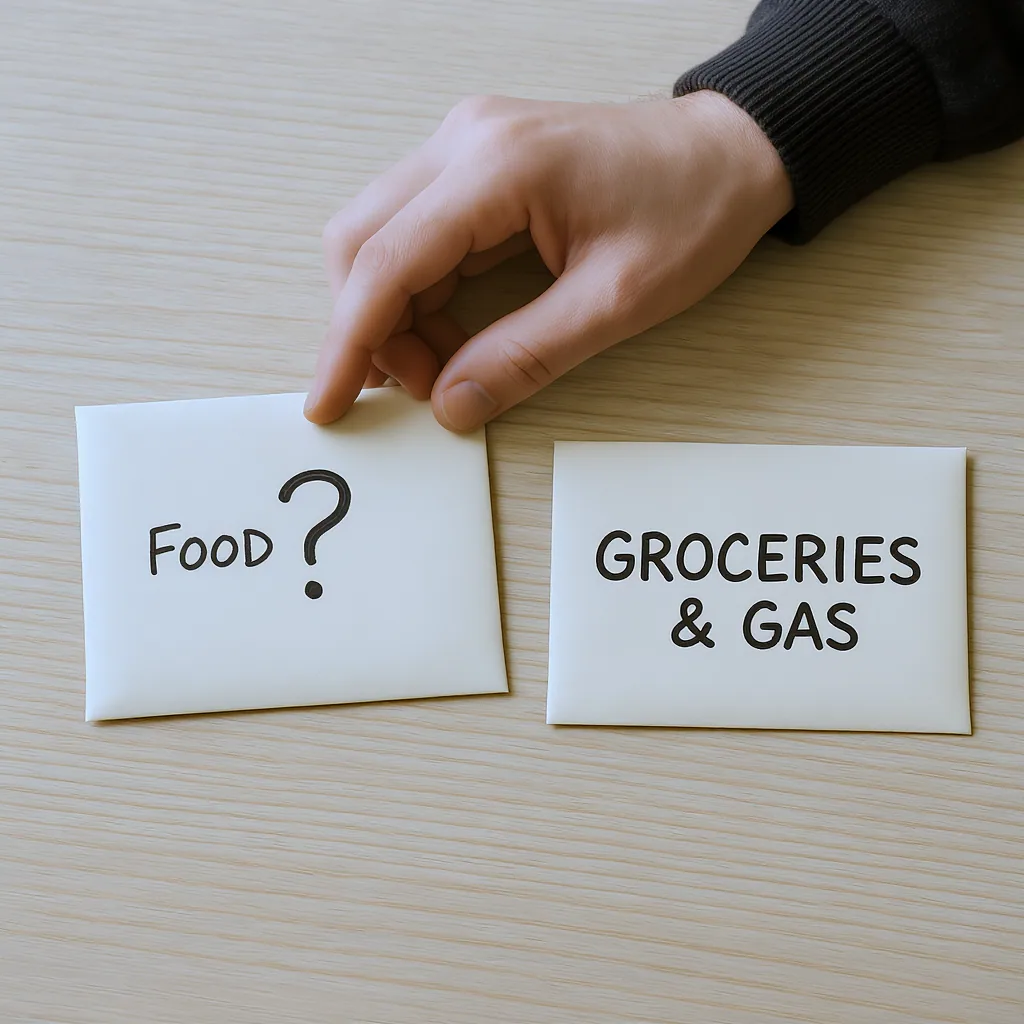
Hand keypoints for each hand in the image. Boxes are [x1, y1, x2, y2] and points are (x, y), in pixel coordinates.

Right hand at [304, 91, 792, 430]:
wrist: (732, 153)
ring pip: (382, 239)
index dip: (349, 342)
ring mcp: (467, 146)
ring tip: (448, 368)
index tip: (329, 401)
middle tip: (422, 388)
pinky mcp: (478, 166)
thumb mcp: (616, 301)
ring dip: (395, 316)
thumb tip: (451, 406)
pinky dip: (420, 295)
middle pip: (361, 242)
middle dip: (370, 329)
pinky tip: (453, 334)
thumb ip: (525, 357)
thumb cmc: (693, 212)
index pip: (386, 261)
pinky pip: (418, 234)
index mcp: (497, 168)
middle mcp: (465, 142)